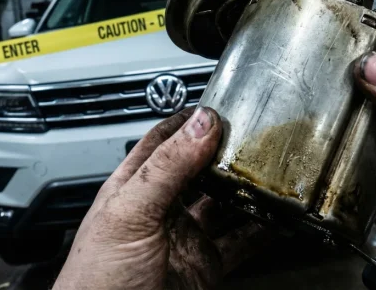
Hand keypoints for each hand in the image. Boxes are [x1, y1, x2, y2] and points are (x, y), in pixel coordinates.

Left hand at [53, 107, 267, 289]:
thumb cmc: (96, 281)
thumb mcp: (130, 212)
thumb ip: (167, 169)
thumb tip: (202, 124)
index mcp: (134, 187)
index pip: (163, 141)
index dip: (189, 121)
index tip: (219, 104)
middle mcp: (161, 209)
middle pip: (200, 170)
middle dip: (226, 152)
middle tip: (256, 135)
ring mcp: (185, 238)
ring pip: (224, 204)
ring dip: (247, 189)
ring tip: (273, 170)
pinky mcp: (204, 266)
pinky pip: (240, 242)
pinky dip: (262, 230)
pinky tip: (278, 218)